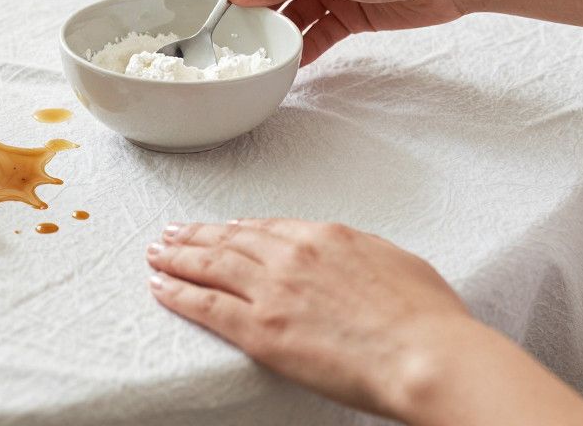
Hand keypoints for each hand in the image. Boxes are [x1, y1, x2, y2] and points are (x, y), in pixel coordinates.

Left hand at [146, 219, 470, 419]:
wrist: (424, 354)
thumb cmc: (427, 320)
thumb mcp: (396, 263)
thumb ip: (361, 255)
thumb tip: (352, 259)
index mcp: (326, 237)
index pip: (267, 228)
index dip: (236, 229)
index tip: (221, 229)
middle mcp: (291, 256)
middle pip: (230, 240)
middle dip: (196, 236)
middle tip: (171, 233)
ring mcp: (271, 291)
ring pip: (209, 265)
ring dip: (177, 257)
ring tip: (156, 253)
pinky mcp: (259, 329)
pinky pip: (204, 304)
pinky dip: (176, 292)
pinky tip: (159, 286)